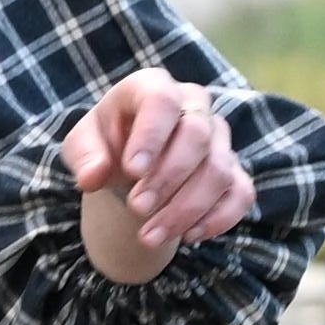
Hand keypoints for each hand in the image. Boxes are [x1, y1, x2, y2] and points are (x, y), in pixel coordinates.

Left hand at [60, 70, 253, 284]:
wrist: (128, 166)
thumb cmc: (105, 145)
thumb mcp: (82, 145)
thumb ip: (84, 156)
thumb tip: (92, 176)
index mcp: (153, 87)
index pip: (163, 102)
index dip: (151, 136)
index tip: (132, 171)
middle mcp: (194, 106)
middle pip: (197, 136)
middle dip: (167, 178)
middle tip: (136, 208)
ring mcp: (218, 138)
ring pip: (219, 170)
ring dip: (186, 209)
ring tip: (149, 235)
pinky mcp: (234, 170)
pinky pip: (241, 194)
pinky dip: (217, 219)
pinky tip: (187, 236)